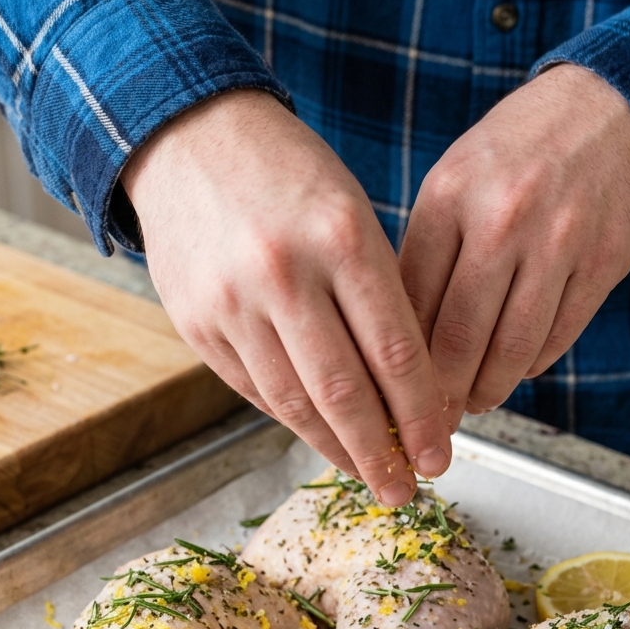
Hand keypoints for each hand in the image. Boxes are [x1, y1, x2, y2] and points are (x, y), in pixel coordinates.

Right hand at [121, 89, 450, 503]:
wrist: (188, 138)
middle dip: (384, 452)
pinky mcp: (196, 324)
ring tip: (369, 476)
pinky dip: (294, 421)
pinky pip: (256, 390)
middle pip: (345, 392)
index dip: (423, 413)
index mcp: (341, 238)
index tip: (441, 451)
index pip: (395, 351)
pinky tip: (322, 438)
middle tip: (408, 489)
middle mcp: (284, 274)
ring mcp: (232, 303)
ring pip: (296, 403)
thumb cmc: (289, 176)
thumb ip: (378, 296)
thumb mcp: (351, 213)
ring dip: (338, 450)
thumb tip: (410, 392)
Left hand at [399, 64, 629, 424]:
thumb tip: (398, 340)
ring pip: (511, 350)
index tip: (391, 391)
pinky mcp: (601, 266)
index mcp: (450, 197)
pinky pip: (557, 338)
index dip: (398, 360)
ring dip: (487, 389)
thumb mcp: (456, 181)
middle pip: (458, 338)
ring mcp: (557, 244)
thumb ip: (428, 253)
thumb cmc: (518, 153)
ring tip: (474, 400)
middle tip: (432, 417)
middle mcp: (502, 220)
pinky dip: (531, 364)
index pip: (412, 302)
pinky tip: (515, 367)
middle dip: (441, 394)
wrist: (614, 108)